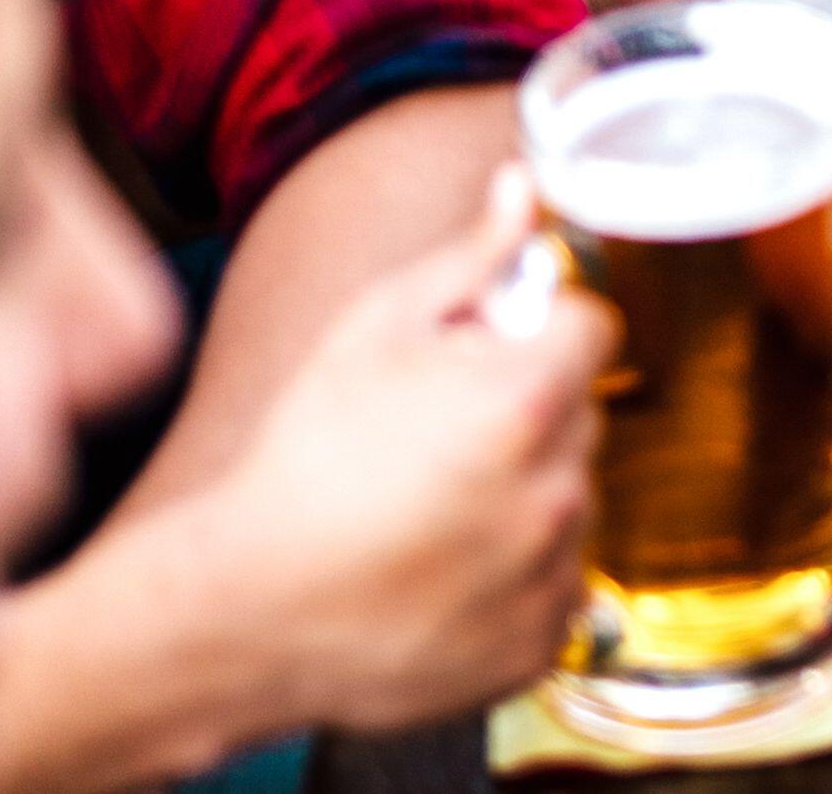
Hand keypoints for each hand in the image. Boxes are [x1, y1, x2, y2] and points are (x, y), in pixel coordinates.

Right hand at [178, 165, 610, 735]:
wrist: (240, 611)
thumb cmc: (299, 457)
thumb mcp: (374, 327)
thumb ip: (471, 255)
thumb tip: (529, 188)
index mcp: (526, 400)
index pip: (591, 324)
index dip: (535, 326)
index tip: (483, 350)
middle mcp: (558, 489)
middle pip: (579, 411)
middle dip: (526, 407)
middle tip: (434, 434)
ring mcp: (552, 573)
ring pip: (566, 497)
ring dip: (521, 491)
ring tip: (426, 508)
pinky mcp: (537, 644)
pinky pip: (553, 580)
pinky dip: (511, 573)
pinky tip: (437, 568)